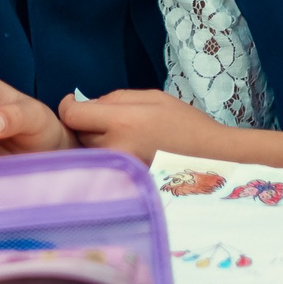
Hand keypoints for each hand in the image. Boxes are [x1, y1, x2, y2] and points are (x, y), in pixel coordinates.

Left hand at [55, 89, 224, 165]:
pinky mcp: (125, 186)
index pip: (72, 115)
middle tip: (105, 121)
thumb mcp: (152, 98)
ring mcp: (119, 172)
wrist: (214, 160)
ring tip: (118, 139)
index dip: (68, 105)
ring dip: (94, 144)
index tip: (74, 101)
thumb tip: (87, 104)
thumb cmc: (186, 125)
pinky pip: (102, 168)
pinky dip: (105, 160)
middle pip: (77, 134)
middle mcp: (116, 150)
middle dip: (85, 124)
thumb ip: (115, 99)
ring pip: (88, 153)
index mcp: (123, 122)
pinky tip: (125, 156)